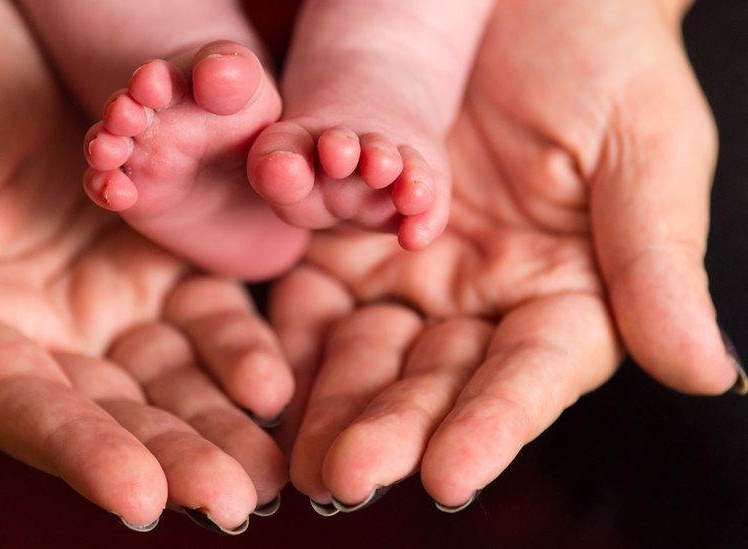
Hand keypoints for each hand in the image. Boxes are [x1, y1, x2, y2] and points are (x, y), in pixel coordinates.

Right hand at [0, 0, 289, 529]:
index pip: (27, 410)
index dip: (81, 455)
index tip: (140, 498)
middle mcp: (47, 335)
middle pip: (114, 411)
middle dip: (174, 455)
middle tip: (233, 498)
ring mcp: (108, 300)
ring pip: (171, 376)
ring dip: (221, 420)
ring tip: (271, 465)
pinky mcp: (160, 261)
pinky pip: (207, 314)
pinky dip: (239, 348)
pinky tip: (273, 380)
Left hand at [270, 0, 740, 511]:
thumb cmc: (604, 57)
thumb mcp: (646, 151)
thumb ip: (656, 264)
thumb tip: (708, 374)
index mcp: (565, 296)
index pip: (528, 376)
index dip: (493, 426)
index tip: (452, 474)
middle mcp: (481, 301)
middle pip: (434, 380)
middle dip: (392, 428)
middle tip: (349, 476)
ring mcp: (408, 273)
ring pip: (365, 352)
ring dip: (329, 402)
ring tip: (298, 456)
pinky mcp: (347, 238)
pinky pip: (312, 294)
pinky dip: (288, 335)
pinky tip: (260, 376)